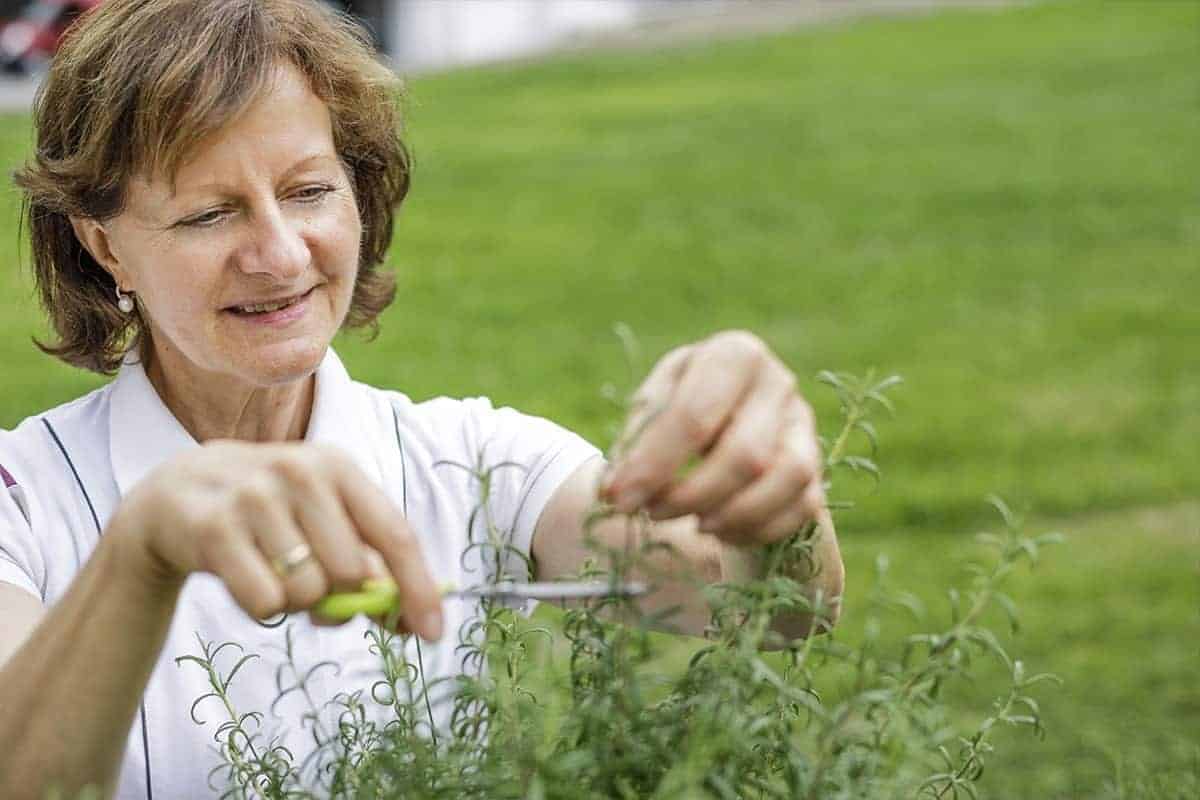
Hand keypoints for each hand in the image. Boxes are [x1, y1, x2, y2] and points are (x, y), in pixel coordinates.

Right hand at [110, 441, 443, 639]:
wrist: (175, 494)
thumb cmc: (269, 514)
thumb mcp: (322, 519)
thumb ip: (367, 561)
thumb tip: (406, 616)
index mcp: (339, 466)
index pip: (395, 534)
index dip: (418, 587)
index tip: (434, 632)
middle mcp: (300, 471)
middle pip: (352, 573)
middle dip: (340, 596)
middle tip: (312, 583)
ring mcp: (253, 496)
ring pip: (308, 592)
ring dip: (296, 602)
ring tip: (271, 572)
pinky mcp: (213, 527)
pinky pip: (265, 601)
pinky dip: (262, 607)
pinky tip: (242, 577)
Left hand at [602, 331, 823, 547]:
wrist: (728, 424)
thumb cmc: (681, 412)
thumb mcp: (651, 411)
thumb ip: (633, 446)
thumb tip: (613, 490)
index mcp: (733, 354)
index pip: (694, 415)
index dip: (653, 464)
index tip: (618, 499)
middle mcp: (778, 383)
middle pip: (744, 454)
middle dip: (691, 495)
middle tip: (652, 513)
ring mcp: (803, 425)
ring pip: (784, 479)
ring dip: (731, 514)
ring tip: (693, 523)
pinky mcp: (817, 466)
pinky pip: (800, 507)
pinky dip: (755, 528)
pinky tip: (721, 530)